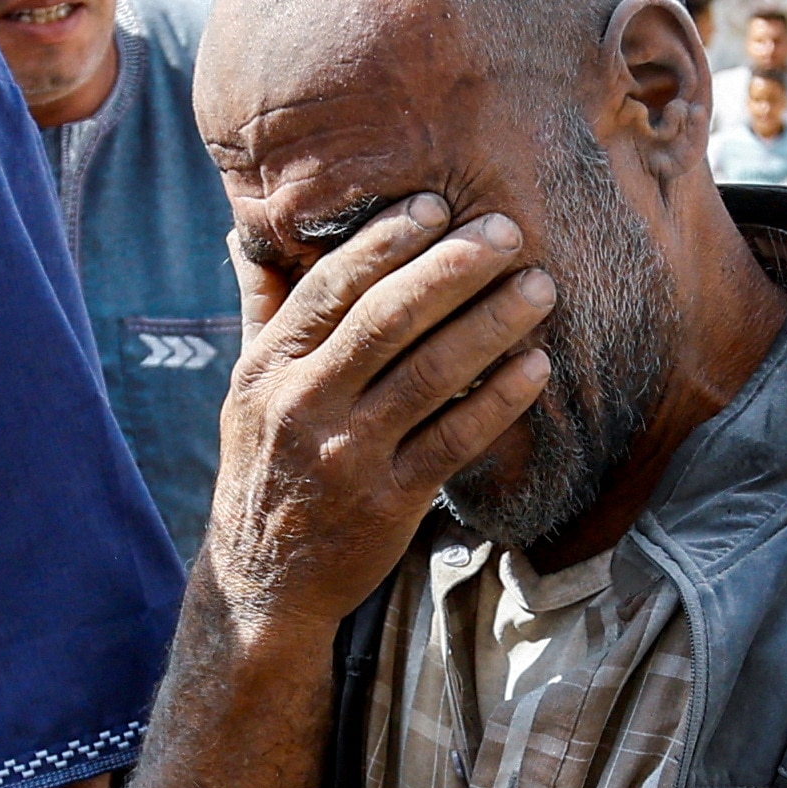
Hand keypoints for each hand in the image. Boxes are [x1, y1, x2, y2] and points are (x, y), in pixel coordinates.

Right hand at [203, 195, 553, 642]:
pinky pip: (454, 440)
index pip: (329, 288)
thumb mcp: (247, 388)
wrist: (264, 583)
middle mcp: (302, 406)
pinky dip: (499, 400)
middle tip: (507, 231)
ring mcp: (347, 457)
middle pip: (385, 320)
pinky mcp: (389, 503)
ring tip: (539, 287)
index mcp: (268, 368)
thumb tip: (248, 226)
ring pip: (429, 375)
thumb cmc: (267, 466)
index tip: (437, 204)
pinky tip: (537, 366)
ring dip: (491, 324)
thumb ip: (262, 308)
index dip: (385, 241)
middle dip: (452, 269)